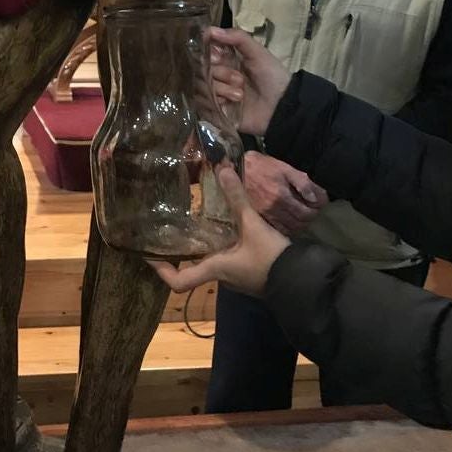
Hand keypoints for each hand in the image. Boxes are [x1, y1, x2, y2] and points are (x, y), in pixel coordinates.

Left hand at [151, 166, 289, 296]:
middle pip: (193, 269)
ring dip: (204, 247)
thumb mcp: (253, 225)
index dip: (161, 270)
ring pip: (212, 263)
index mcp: (215, 269)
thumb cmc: (270, 259)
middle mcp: (221, 277)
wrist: (302, 281)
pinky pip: (229, 260)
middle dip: (183, 251)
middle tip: (173, 228)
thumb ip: (237, 198)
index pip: (179, 282)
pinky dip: (222, 246)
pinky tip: (227, 228)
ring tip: (197, 222)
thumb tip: (222, 169)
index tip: (149, 255)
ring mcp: (237, 278)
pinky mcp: (250, 273)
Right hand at [205, 28, 290, 136]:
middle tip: (240, 79)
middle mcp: (216, 76)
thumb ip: (237, 37)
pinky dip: (217, 103)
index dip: (207, 54)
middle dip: (220, 73)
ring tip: (240, 95)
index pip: (203, 53)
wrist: (282, 106)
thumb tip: (210, 29)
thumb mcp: (258, 52)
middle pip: (200, 70)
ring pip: (201, 87)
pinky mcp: (215, 112)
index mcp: (224, 60)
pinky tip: (233, 103)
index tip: (218, 57)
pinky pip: (203, 105)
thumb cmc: (272, 77)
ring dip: (221, 89)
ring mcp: (215, 94)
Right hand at [243, 151, 327, 236]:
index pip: (305, 214)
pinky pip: (277, 229)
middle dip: (309, 218)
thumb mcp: (285, 168)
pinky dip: (287, 228)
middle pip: (299, 224)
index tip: (318, 206)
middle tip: (311, 210)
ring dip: (299, 225)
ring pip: (289, 229)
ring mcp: (266, 215)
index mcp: (282, 197)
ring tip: (302, 216)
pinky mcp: (259, 217)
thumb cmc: (263, 166)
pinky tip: (289, 221)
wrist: (239, 168)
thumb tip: (315, 199)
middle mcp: (274, 209)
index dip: (315, 211)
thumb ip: (302, 183)